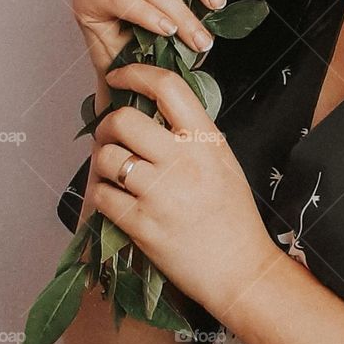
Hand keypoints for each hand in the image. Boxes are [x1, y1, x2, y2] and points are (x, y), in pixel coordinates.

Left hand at [87, 62, 281, 317]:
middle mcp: (184, 162)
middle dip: (108, 124)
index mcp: (207, 141)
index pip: (168, 87)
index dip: (136, 73)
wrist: (240, 269)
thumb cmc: (233, 216)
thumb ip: (193, 135)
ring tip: (117, 173)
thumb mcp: (223, 162)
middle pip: (124, 120)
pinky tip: (118, 200)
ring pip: (106, 157)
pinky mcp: (142, 225)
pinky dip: (103, 195)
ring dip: (103, 163)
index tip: (121, 76)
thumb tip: (153, 109)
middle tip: (112, 136)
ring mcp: (161, 194)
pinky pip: (103, 196)